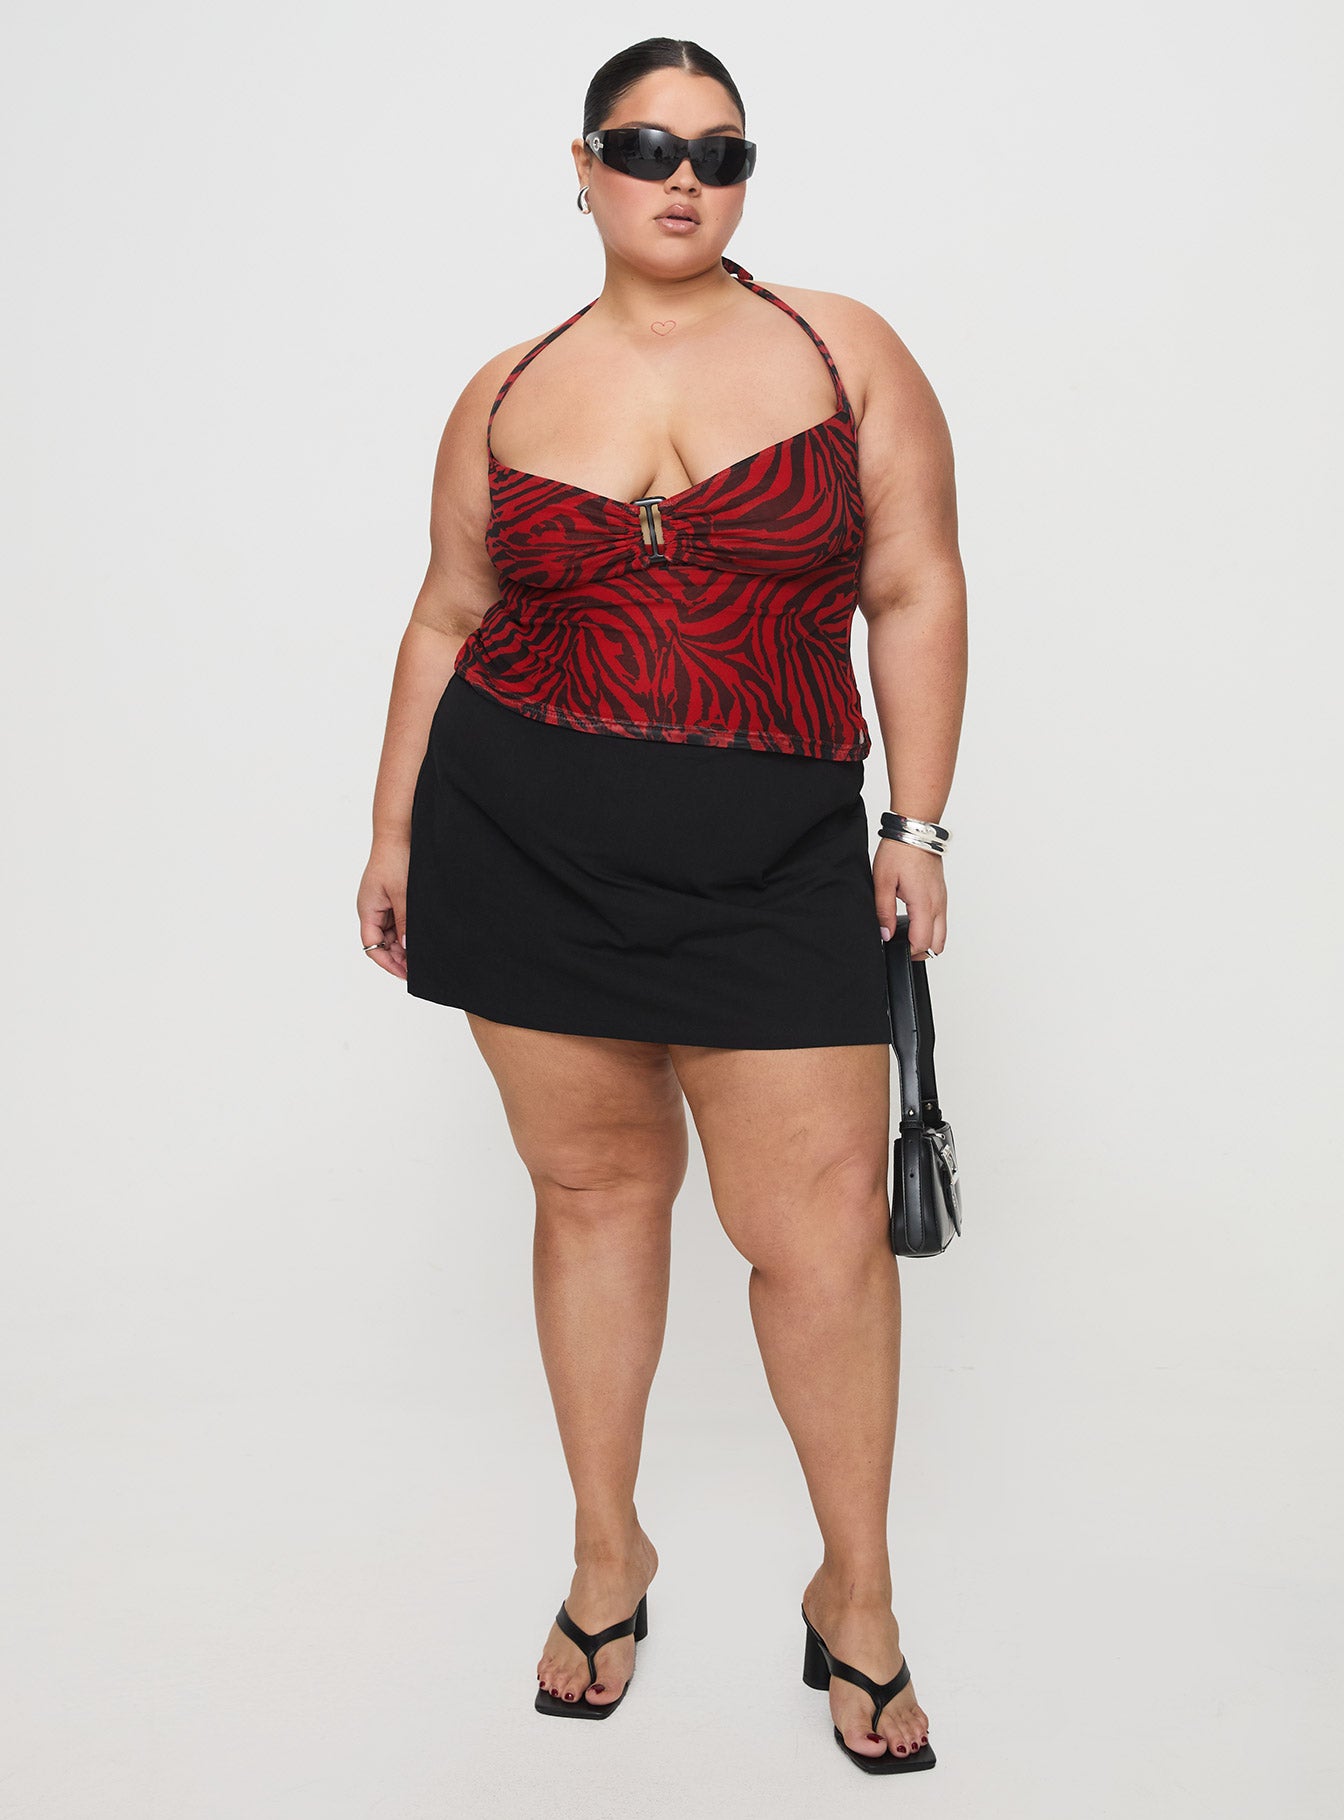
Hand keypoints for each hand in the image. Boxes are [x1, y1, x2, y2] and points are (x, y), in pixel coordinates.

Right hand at [357, 836, 409, 979]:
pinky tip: (423, 935)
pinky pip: (399, 920)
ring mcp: (382, 903)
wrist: (398, 832)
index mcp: (367, 910)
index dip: (388, 963)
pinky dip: (409, 930)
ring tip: (425, 954)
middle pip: (383, 943)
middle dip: (400, 956)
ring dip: (406, 944)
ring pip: (392, 933)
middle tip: (421, 967)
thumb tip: (406, 947)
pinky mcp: (393, 897)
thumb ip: (404, 922)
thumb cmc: (395, 858)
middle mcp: (372, 909)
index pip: (372, 947)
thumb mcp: (402, 893)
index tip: (406, 974)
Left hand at [873, 836, 945, 960]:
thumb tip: (886, 934)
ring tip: (905, 935)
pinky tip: (913, 921)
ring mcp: (942, 899)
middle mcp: (938, 904)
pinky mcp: (941, 894)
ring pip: (942, 933)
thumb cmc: (899, 852)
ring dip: (927, 940)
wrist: (915, 831)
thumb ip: (883, 912)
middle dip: (920, 951)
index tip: (893, 948)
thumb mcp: (883, 882)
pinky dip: (930, 927)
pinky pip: (941, 919)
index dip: (908, 951)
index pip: (923, 942)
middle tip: (901, 947)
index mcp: (924, 903)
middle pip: (938, 944)